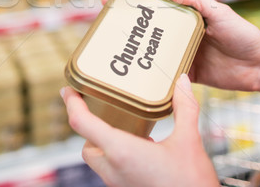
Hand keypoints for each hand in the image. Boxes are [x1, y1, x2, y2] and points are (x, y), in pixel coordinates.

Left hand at [61, 74, 218, 186]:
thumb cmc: (191, 184)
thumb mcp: (189, 142)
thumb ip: (184, 109)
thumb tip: (183, 82)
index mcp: (121, 152)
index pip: (82, 124)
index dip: (71, 104)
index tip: (68, 90)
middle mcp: (113, 170)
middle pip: (87, 145)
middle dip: (92, 128)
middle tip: (103, 110)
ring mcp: (119, 184)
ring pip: (99, 161)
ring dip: (106, 144)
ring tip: (126, 128)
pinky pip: (113, 171)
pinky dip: (119, 157)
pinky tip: (143, 149)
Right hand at [102, 0, 259, 91]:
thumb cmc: (244, 34)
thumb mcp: (220, 12)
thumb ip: (194, 1)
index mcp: (187, 17)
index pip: (156, 6)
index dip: (134, 2)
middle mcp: (181, 35)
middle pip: (150, 29)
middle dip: (128, 26)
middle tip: (106, 25)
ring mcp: (183, 54)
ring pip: (155, 52)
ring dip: (137, 51)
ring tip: (116, 50)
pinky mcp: (187, 74)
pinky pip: (167, 75)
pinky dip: (154, 75)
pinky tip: (137, 75)